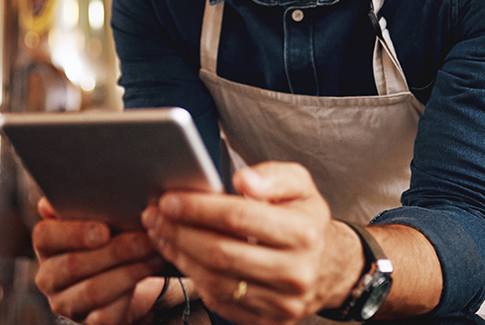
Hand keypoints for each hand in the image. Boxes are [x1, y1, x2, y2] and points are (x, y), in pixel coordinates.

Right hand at [32, 197, 170, 323]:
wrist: (123, 285)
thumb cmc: (110, 242)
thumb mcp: (100, 218)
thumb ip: (89, 203)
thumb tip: (88, 183)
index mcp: (46, 244)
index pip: (45, 235)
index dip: (73, 232)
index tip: (104, 229)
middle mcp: (48, 276)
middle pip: (72, 264)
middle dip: (113, 251)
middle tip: (145, 239)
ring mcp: (66, 302)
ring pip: (92, 290)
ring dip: (128, 272)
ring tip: (155, 255)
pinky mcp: (87, 323)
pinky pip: (105, 315)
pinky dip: (130, 296)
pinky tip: (151, 280)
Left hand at [140, 162, 361, 324]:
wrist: (330, 267)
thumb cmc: (305, 219)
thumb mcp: (300, 185)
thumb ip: (272, 175)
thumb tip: (243, 179)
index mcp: (304, 233)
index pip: (239, 218)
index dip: (198, 208)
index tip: (169, 200)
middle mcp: (296, 272)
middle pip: (221, 252)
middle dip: (179, 232)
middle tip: (154, 216)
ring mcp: (282, 302)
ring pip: (216, 281)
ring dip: (179, 256)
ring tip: (160, 234)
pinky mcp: (268, 321)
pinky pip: (220, 301)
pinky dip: (193, 278)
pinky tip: (180, 256)